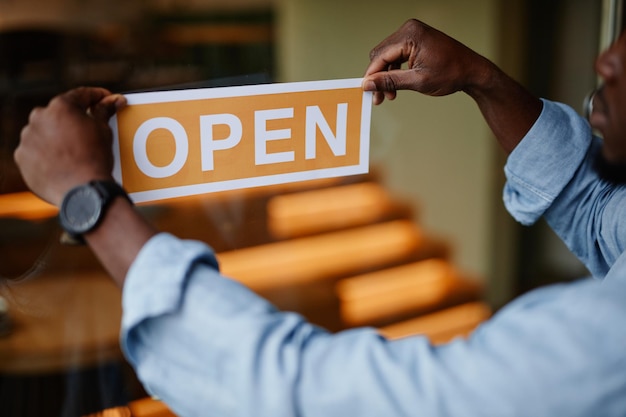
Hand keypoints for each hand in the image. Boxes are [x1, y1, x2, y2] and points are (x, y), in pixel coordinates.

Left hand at [14, 87, 126, 205]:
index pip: (81, 95)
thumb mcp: (104, 132)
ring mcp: (28, 137)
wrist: (82, 191)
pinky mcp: (22, 157)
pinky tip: (61, 162)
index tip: (106, 99)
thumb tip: (113, 100)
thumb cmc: (96, 158)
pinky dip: (47, 153)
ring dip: (57, 136)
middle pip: (58, 113)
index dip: (97, 96)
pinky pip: (35, 150)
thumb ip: (104, 112)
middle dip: (73, 118)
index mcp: (61, 107)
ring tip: (74, 149)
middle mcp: (39, 117)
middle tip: (88, 128)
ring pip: (44, 131)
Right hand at [362, 19, 492, 104]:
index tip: (366, 91)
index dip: (371, 75)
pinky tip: (397, 84)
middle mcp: (410, 29)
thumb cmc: (452, 73)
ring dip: (386, 75)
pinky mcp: (416, 39)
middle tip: (380, 97)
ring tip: (391, 94)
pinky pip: (397, 54)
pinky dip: (395, 70)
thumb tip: (368, 84)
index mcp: (411, 35)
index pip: (381, 55)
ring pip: (387, 56)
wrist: (472, 71)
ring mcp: (413, 33)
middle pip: (381, 55)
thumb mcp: (417, 81)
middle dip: (379, 77)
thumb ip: (390, 82)